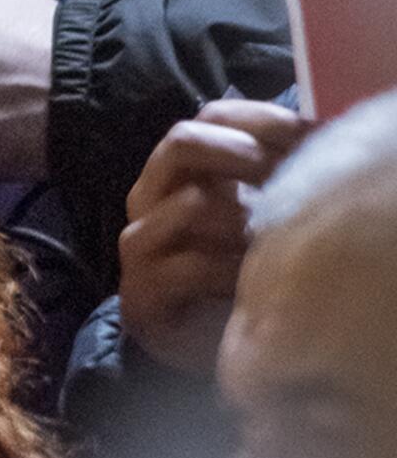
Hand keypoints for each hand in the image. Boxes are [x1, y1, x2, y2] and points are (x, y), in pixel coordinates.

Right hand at [119, 99, 310, 376]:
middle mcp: (149, 197)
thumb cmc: (236, 270)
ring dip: (242, 218)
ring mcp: (138, 244)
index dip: (263, 120)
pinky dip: (229, 271)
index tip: (310, 137)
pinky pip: (187, 267)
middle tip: (282, 176)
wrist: (204, 341)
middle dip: (242, 153)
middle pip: (182, 142)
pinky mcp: (139, 292)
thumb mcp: (257, 211)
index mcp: (178, 169)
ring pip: (189, 203)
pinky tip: (251, 282)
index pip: (213, 116)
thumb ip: (272, 172)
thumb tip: (318, 133)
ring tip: (269, 239)